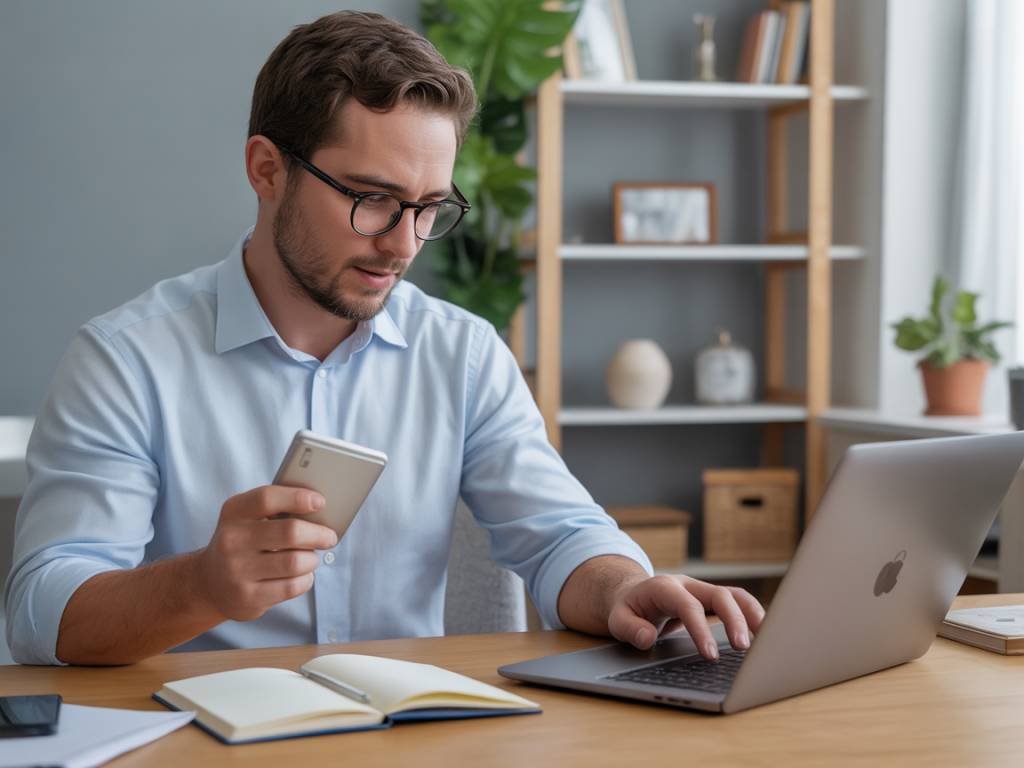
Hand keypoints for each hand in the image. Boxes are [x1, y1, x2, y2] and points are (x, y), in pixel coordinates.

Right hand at [195, 485, 338, 621]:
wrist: (210, 582)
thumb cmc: (242, 543)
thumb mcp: (246, 519)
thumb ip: (276, 509)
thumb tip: (320, 508)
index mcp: (234, 512)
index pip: (267, 498)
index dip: (297, 498)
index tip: (320, 502)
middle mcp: (232, 540)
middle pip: (290, 532)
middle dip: (319, 534)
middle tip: (329, 537)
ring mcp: (237, 570)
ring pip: (295, 562)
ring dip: (312, 559)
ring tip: (310, 558)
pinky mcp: (248, 596)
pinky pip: (292, 586)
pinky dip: (306, 579)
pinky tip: (301, 576)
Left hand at [607, 574, 764, 659]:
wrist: (632, 594)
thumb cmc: (628, 609)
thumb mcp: (617, 619)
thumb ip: (629, 629)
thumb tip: (647, 637)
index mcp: (665, 588)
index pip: (688, 606)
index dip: (701, 629)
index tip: (711, 655)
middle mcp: (688, 585)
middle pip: (720, 594)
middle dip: (734, 620)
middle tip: (743, 648)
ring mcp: (702, 590)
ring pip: (735, 594)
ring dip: (753, 614)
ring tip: (767, 640)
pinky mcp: (712, 599)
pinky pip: (738, 603)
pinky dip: (753, 616)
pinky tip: (764, 636)